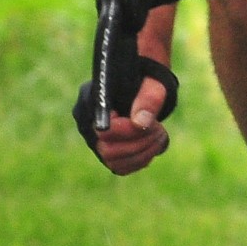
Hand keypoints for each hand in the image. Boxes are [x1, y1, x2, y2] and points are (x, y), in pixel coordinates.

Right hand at [74, 59, 176, 174]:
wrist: (142, 82)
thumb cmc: (147, 78)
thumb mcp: (153, 83)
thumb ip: (149, 98)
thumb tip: (140, 123)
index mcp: (91, 98)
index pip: (103, 130)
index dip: (131, 131)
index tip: (151, 122)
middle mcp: (85, 121)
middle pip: (107, 151)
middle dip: (140, 144)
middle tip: (160, 130)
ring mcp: (92, 138)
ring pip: (114, 163)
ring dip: (144, 153)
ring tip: (160, 134)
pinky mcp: (104, 150)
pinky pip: (120, 167)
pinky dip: (141, 160)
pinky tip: (155, 144)